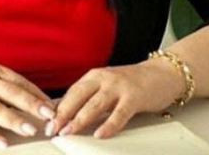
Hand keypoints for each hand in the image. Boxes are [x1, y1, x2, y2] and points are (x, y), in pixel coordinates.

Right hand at [0, 63, 56, 148]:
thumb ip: (10, 89)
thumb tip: (39, 104)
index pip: (21, 83)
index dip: (38, 96)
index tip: (54, 108)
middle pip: (13, 93)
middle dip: (32, 105)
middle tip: (49, 115)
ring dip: (15, 120)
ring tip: (30, 129)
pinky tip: (3, 144)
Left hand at [45, 59, 185, 138]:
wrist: (162, 74)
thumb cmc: (133, 84)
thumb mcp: (107, 86)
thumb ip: (90, 98)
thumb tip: (68, 115)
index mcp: (93, 76)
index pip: (71, 93)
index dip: (58, 108)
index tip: (46, 122)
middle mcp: (103, 78)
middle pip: (78, 97)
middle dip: (63, 114)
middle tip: (52, 129)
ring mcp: (118, 87)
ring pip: (94, 105)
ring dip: (79, 120)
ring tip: (68, 132)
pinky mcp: (134, 97)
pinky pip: (119, 114)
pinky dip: (108, 125)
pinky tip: (100, 134)